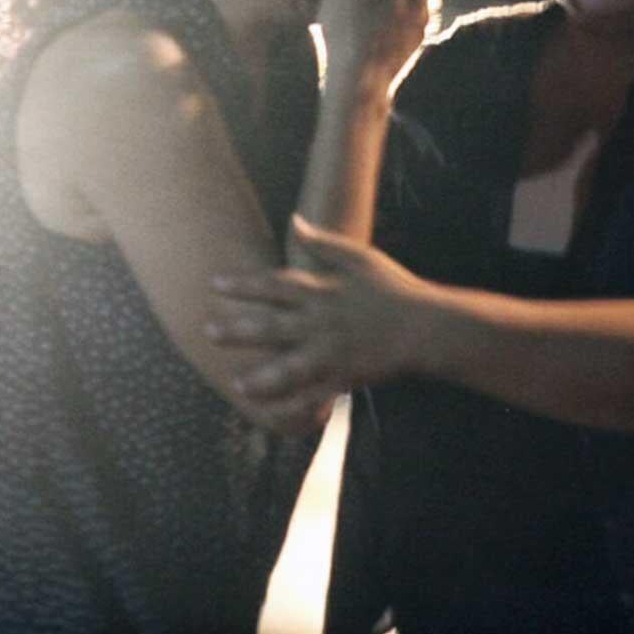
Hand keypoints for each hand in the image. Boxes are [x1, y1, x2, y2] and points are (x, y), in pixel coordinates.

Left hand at [207, 215, 431, 424]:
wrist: (426, 327)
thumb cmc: (392, 288)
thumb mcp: (359, 257)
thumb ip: (322, 243)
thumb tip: (295, 220)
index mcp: (322, 292)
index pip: (274, 287)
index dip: (243, 285)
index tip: (214, 284)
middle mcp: (322, 322)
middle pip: (272, 326)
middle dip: (237, 330)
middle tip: (207, 331)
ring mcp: (332, 353)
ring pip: (289, 368)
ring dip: (261, 376)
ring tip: (237, 382)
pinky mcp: (345, 378)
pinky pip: (314, 395)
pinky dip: (295, 406)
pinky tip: (276, 413)